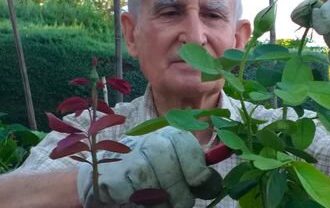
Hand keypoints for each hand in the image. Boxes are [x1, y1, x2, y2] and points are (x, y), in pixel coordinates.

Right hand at [77, 127, 221, 207]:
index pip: (189, 146)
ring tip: (158, 201)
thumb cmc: (150, 171)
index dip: (197, 170)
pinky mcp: (115, 176)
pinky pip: (138, 196)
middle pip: (175, 174)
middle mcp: (152, 140)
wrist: (107, 175)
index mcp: (171, 135)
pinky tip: (140, 199)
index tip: (199, 184)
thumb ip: (195, 169)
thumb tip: (215, 177)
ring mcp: (132, 157)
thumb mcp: (176, 164)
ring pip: (158, 189)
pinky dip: (144, 204)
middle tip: (178, 201)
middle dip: (181, 196)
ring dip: (163, 203)